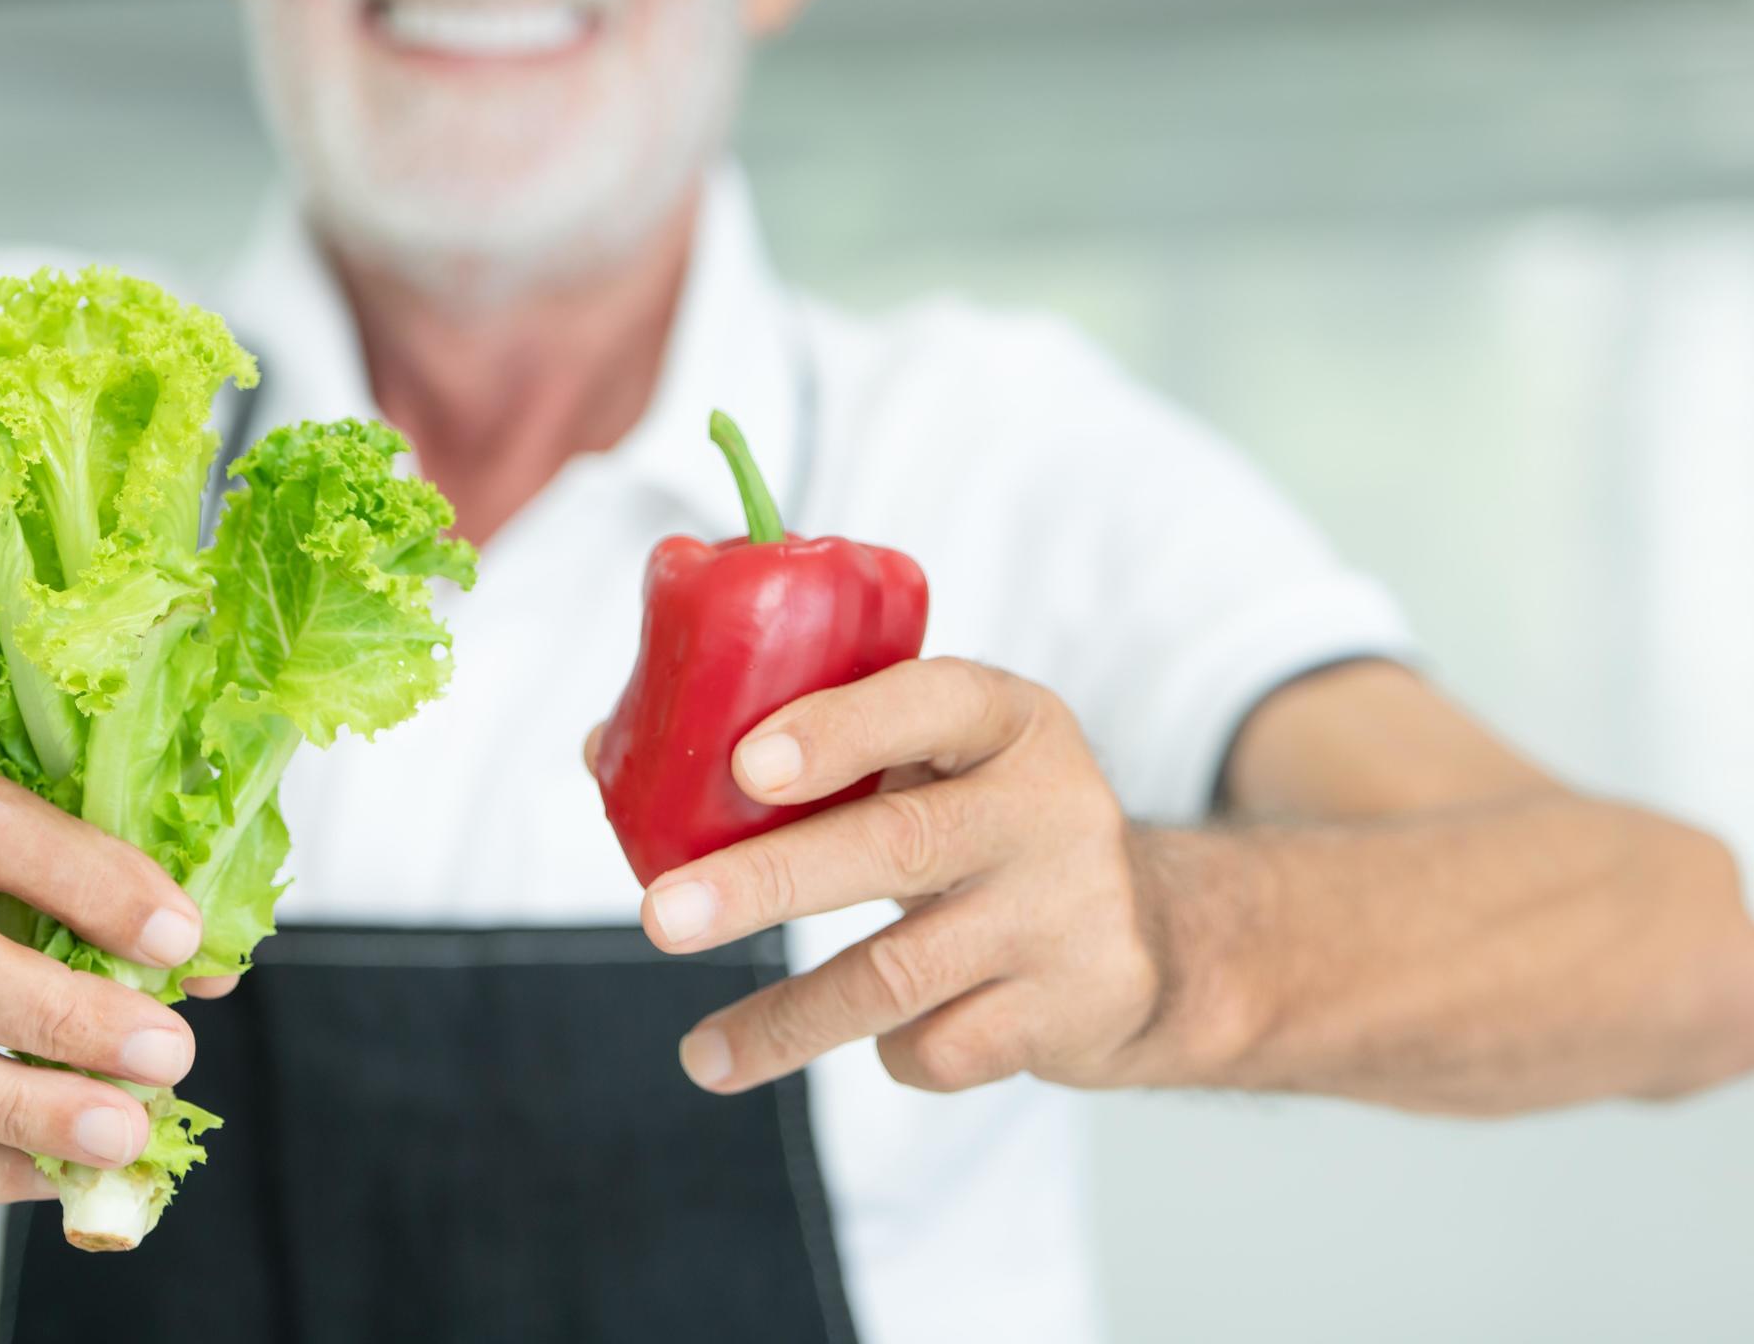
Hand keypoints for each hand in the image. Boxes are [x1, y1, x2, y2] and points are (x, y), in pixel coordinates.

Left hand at [629, 659, 1179, 1095]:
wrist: (1153, 940)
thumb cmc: (985, 825)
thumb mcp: (932, 761)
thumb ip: (800, 751)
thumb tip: (600, 751)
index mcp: (1008, 719)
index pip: (930, 701)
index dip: (839, 729)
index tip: (746, 763)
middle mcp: (1050, 806)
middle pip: (896, 847)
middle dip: (767, 884)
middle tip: (658, 916)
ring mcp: (1068, 912)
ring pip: (900, 974)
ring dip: (785, 1018)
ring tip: (701, 1053)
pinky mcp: (1076, 1007)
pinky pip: (941, 1046)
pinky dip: (886, 1049)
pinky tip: (875, 1035)